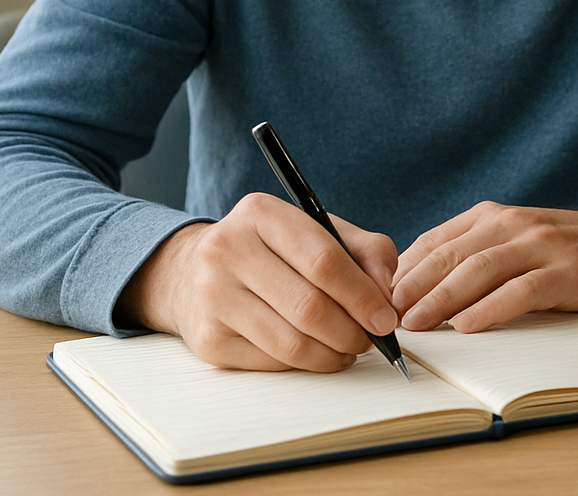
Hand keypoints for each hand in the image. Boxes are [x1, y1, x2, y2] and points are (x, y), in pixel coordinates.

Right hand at [116, 192, 399, 371]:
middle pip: (309, 306)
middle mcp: (227, 250)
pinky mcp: (208, 340)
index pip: (323, 260)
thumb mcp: (318, 232)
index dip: (362, 295)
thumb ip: (366, 251)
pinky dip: (305, 364)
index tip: (386, 317)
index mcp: (260, 213)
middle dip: (352, 331)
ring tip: (348, 349)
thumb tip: (386, 293)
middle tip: (370, 339)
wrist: (191, 272)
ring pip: (291, 343)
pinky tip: (317, 353)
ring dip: (332, 354)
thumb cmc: (271, 251)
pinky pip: (272, 363)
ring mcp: (212, 296)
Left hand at [390, 203, 577, 333]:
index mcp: (493, 217)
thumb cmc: (566, 253)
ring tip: (416, 325)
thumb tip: (416, 290)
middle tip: (385, 316)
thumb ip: (474, 257)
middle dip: (412, 287)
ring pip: (480, 270)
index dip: (403, 271)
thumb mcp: (515, 243)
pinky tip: (468, 325)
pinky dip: (491, 308)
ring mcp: (541, 245)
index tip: (376, 298)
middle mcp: (513, 224)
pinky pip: (522, 290)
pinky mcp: (566, 271)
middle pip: (451, 255)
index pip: (436, 242)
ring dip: (442, 299)